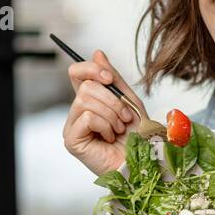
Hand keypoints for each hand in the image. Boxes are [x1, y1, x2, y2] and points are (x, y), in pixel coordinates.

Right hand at [62, 48, 144, 176]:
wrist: (143, 161)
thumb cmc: (137, 136)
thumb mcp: (129, 100)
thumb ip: (113, 78)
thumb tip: (97, 53)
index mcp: (90, 100)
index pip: (78, 72)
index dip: (92, 69)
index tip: (110, 78)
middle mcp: (78, 111)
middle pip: (85, 86)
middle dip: (112, 100)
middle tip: (124, 118)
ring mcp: (73, 125)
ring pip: (85, 100)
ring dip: (111, 114)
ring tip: (119, 129)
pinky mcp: (72, 139)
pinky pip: (87, 117)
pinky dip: (105, 126)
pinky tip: (110, 138)